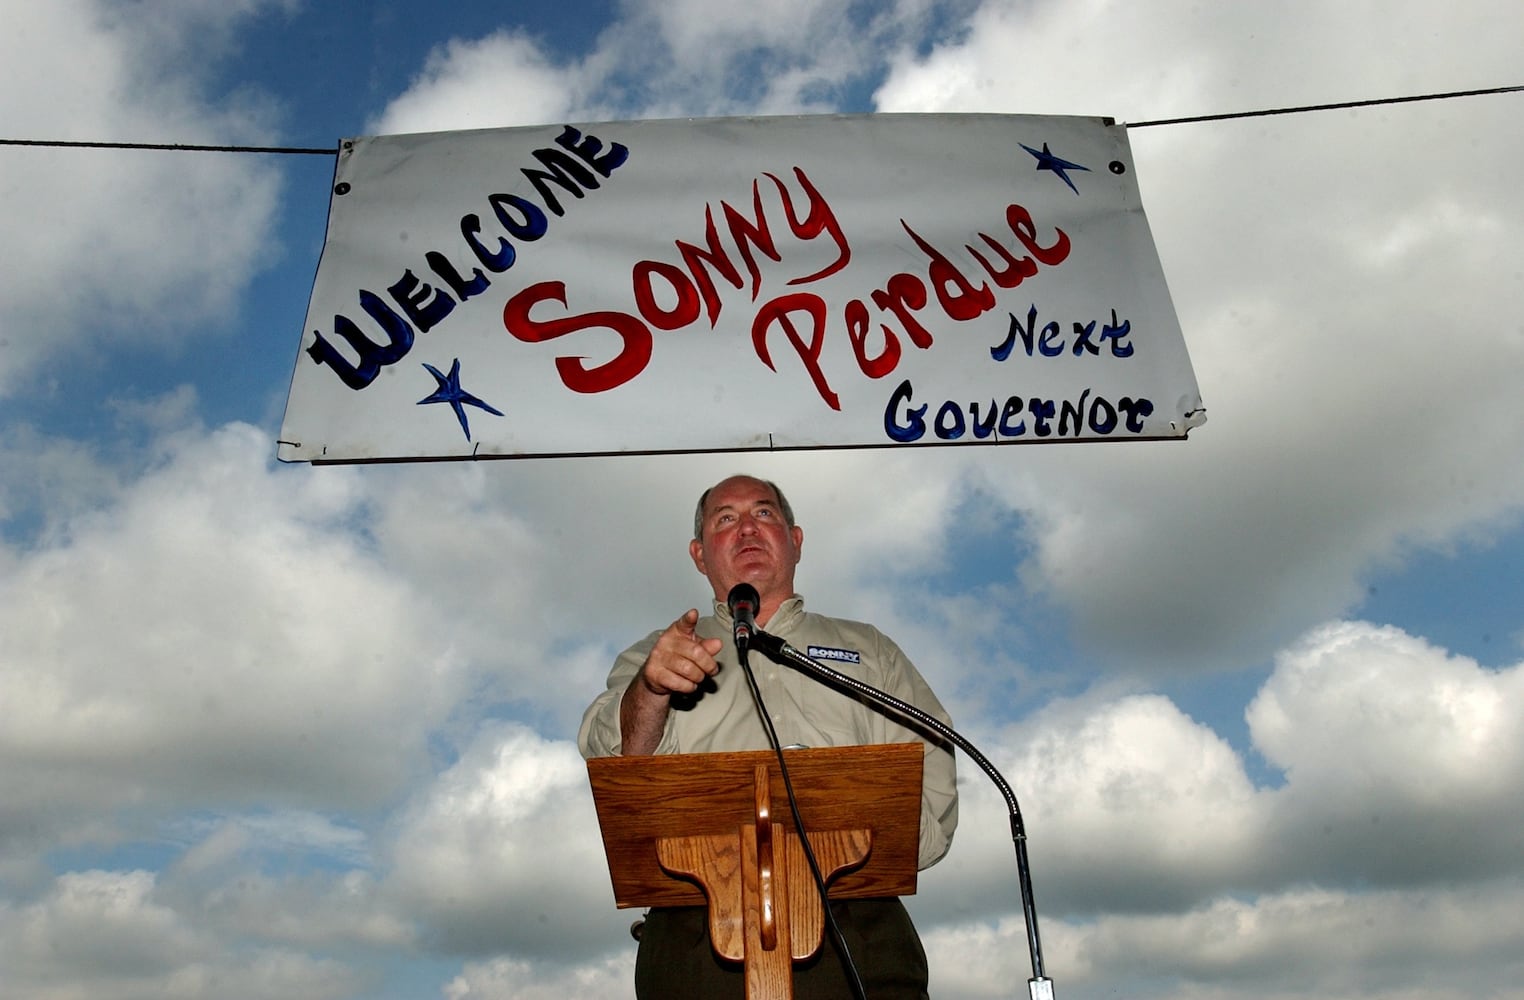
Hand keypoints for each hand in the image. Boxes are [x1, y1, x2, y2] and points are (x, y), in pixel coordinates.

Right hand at [620, 609, 723, 754]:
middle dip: (709, 665)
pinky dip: (689, 687)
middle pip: (696, 653)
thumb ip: (706, 647)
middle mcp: (666, 642)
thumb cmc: (677, 659)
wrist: (655, 677)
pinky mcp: (654, 673)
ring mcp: (658, 657)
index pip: (683, 623)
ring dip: (699, 677)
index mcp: (676, 632)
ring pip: (689, 670)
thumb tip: (717, 643)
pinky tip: (688, 684)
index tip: (693, 614)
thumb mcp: (693, 650)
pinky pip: (680, 683)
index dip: (689, 619)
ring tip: (698, 678)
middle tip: (711, 670)